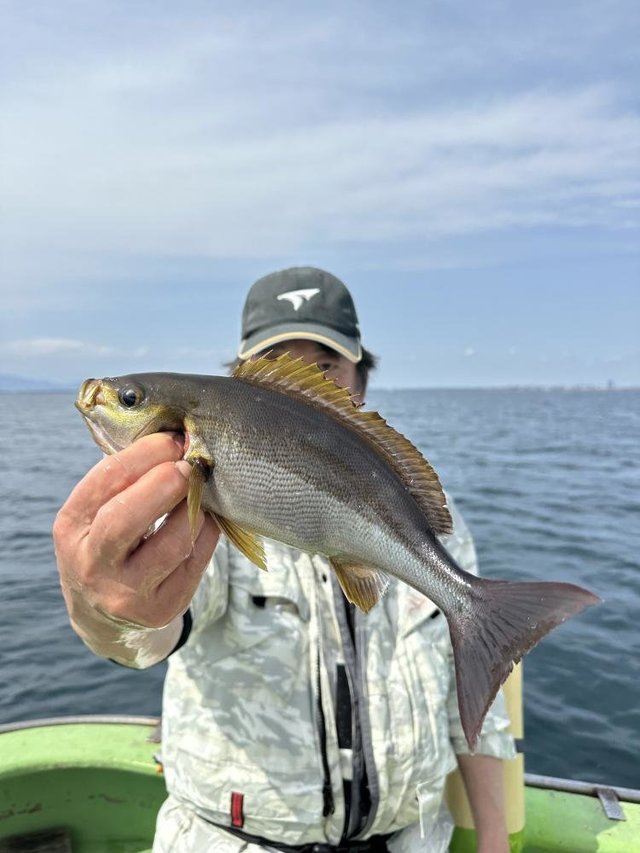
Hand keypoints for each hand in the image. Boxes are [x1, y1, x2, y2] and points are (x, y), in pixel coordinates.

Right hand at [53, 433, 218, 650]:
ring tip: (199, 490)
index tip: (171, 440)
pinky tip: (205, 517)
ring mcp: (126, 592)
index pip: (105, 482)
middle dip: (164, 484)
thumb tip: (173, 436)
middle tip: (188, 465)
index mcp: (72, 527)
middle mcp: (92, 562)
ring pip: (173, 544)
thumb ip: (124, 478)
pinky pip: (197, 561)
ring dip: (194, 508)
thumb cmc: (105, 542)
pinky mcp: (161, 608)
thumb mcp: (95, 513)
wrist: (101, 613)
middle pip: (127, 519)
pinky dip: (208, 531)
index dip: (143, 455)